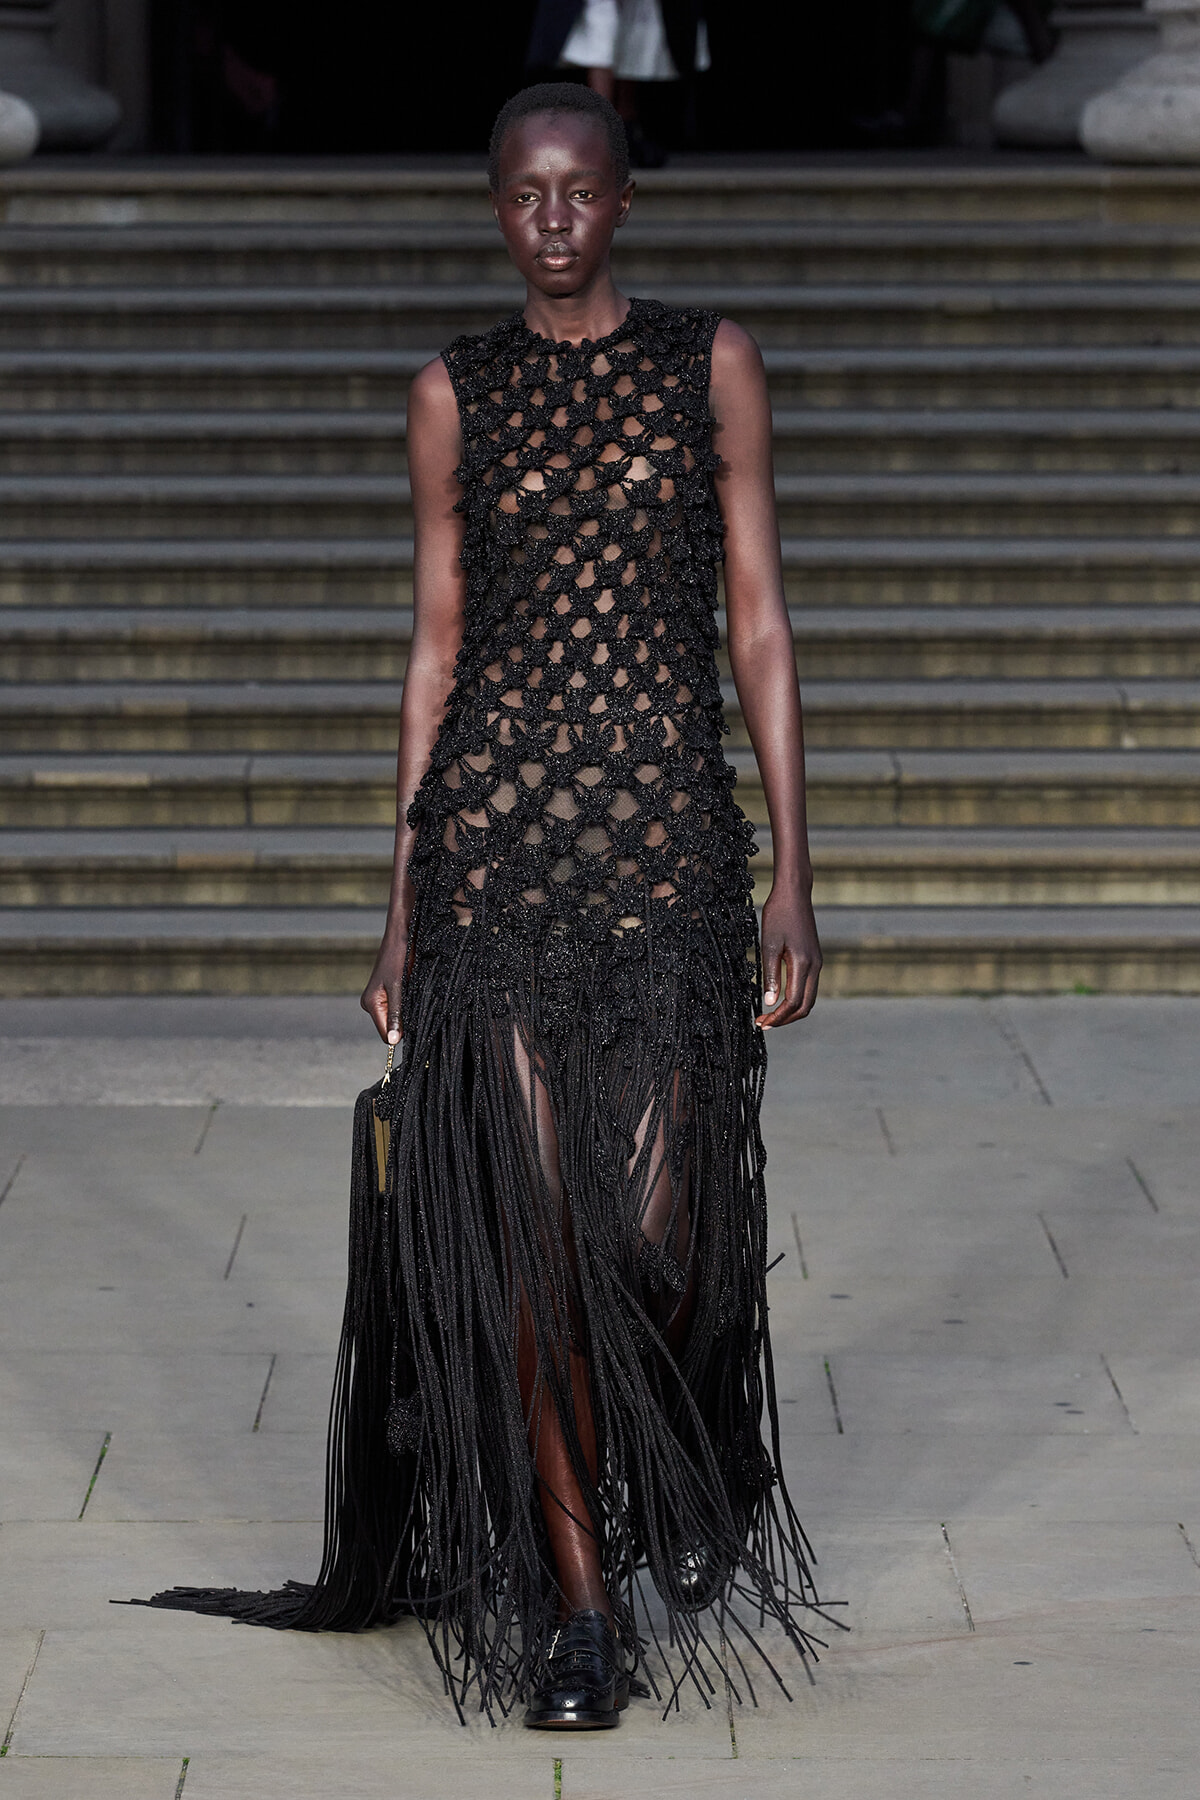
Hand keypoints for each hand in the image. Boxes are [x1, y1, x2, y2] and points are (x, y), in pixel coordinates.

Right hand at [360, 929, 407, 1044]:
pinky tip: (415, 993)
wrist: (403, 933)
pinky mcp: (390, 992)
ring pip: (398, 1017)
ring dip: (409, 1011)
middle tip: (417, 1005)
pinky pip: (400, 1007)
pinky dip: (410, 1004)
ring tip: (416, 995)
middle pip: (391, 1026)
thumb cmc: (399, 956)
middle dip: (405, 1021)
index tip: (416, 1028)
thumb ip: (396, 1014)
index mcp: (370, 1003)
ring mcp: (381, 998)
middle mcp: (373, 1003)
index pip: (385, 1033)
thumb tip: (393, 1041)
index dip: (400, 1034)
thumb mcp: (399, 987)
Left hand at [756, 886, 820, 1027]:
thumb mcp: (768, 944)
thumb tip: (769, 1003)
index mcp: (803, 964)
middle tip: (764, 1024)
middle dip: (786, 1019)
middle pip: (805, 1006)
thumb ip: (770, 975)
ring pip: (809, 998)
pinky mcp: (815, 958)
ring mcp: (817, 962)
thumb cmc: (778, 915)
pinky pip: (809, 986)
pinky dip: (796, 998)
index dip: (778, 1017)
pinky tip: (779, 998)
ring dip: (791, 1010)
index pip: (793, 1003)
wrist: (794, 893)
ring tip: (770, 1015)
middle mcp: (815, 966)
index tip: (762, 1023)